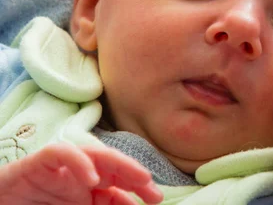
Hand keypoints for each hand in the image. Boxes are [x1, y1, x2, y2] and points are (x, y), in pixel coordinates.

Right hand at [0, 143, 163, 204]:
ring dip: (118, 164)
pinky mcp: (37, 163)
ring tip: (138, 178)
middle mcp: (76, 174)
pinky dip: (78, 161)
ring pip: (93, 153)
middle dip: (135, 174)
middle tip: (153, 190)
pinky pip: (60, 153)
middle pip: (112, 165)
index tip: (155, 199)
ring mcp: (59, 167)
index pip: (117, 183)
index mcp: (86, 190)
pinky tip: (92, 178)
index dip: (137, 189)